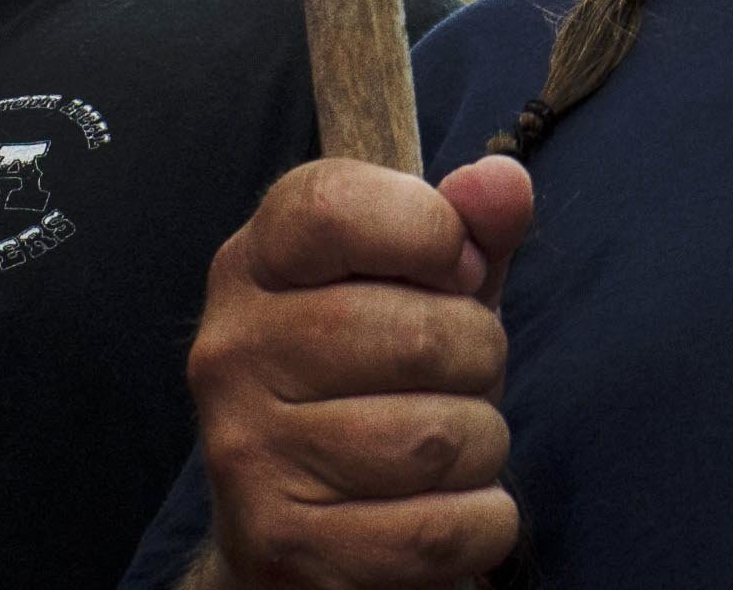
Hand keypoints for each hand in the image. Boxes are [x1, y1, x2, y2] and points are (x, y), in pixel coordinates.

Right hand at [186, 152, 534, 587]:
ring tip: (450, 444)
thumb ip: (467, 227)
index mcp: (254, 264)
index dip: (431, 230)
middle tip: (460, 375)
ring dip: (482, 446)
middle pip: (419, 335)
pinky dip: (481, 522)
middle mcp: (230, 351)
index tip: (460, 267)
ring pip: (438, 440)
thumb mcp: (422, 288)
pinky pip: (440, 532)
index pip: (336, 207)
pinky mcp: (281, 549)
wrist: (300, 528)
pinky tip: (450, 508)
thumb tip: (501, 184)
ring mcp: (246, 454)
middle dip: (481, 358)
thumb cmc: (375, 381)